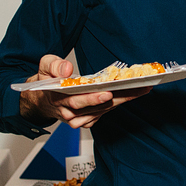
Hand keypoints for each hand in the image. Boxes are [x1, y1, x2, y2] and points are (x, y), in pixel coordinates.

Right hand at [19, 55, 151, 128]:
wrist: (42, 99)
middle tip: (139, 88)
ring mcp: (78, 118)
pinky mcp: (87, 120)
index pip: (76, 101)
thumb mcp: (45, 66)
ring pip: (104, 110)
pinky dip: (119, 103)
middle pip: (97, 107)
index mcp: (57, 99)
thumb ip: (54, 65)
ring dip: (125, 99)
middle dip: (119, 97)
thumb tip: (67, 69)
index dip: (92, 99)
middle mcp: (69, 112)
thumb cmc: (47, 81)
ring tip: (143, 88)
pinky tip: (132, 94)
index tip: (107, 93)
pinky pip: (105, 112)